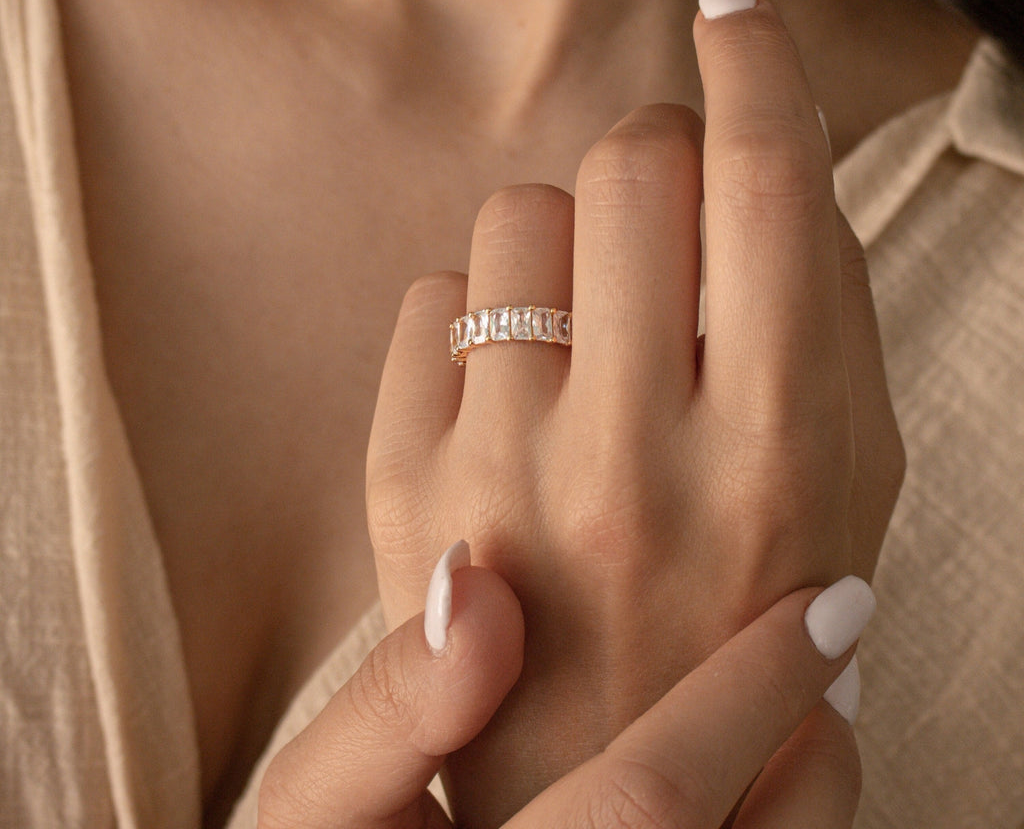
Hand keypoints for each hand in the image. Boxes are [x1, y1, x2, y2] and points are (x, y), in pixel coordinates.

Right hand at [257, 552, 871, 828]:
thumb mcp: (312, 806)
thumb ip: (385, 702)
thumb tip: (475, 581)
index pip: (648, 799)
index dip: (753, 690)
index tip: (828, 606)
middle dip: (812, 750)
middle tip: (832, 648)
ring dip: (810, 795)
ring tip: (812, 714)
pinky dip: (776, 820)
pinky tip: (757, 776)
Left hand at [367, 0, 904, 822]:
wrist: (600, 773)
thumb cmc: (739, 625)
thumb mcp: (842, 488)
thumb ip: (826, 322)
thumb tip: (769, 165)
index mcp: (776, 446)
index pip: (769, 183)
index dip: (756, 62)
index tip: (732, 5)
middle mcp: (636, 452)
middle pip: (634, 164)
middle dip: (655, 154)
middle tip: (662, 213)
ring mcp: (503, 469)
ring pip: (518, 215)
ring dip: (563, 242)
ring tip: (583, 334)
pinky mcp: (404, 485)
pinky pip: (430, 299)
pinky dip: (475, 316)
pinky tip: (511, 390)